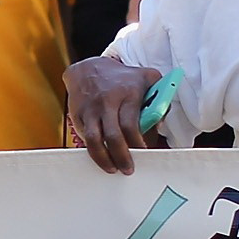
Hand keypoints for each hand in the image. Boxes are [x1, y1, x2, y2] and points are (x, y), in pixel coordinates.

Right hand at [64, 57, 162, 173]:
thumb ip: (161, 98)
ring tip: (112, 169)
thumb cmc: (123, 77)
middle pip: (112, 136)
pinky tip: (102, 157)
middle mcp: (106, 102)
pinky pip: (84, 138)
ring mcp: (90, 110)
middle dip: (121, 156)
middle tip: (128, 169)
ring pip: (93, 140)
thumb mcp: (148, 78)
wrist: (88, 69)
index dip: (137, 143)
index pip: (131, 124)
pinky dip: (92, 151)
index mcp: (127, 93)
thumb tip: (160, 122)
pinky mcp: (77, 116)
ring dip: (103, 158)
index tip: (144, 153)